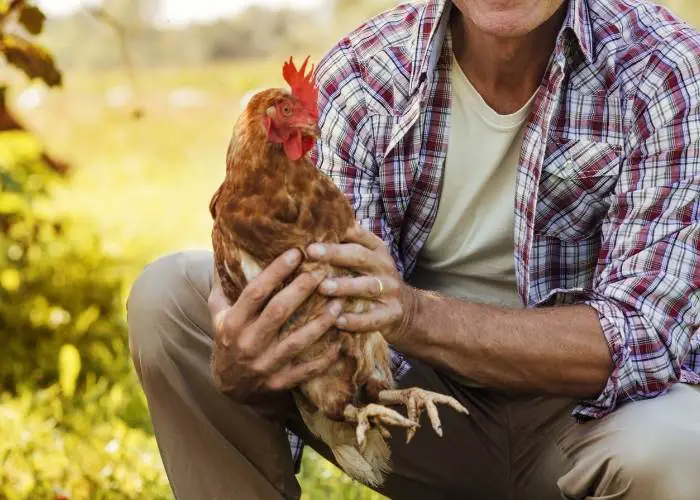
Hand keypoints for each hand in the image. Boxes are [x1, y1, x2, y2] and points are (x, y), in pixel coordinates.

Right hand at [208, 249, 343, 401]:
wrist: (227, 387)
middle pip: (278, 312)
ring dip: (320, 322)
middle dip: (302, 290)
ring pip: (297, 341)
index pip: (255, 292)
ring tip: (339, 303)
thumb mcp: (218, 314)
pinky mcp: (279, 382)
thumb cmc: (227, 340)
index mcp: (233, 323)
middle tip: (323, 272)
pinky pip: (306, 370)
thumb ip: (223, 286)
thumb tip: (227, 252)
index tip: (296, 253)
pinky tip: (342, 342)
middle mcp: (248, 343)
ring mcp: (264, 365)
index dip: (276, 271)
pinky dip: (325, 358)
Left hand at [307, 224, 417, 343]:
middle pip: (360, 257)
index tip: (315, 230)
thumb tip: (312, 229)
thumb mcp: (367, 259)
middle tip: (311, 252)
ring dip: (344, 286)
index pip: (359, 234)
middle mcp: (384, 267)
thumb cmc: (374, 279)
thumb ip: (346, 246)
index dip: (339, 231)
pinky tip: (337, 321)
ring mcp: (390, 291)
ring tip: (323, 287)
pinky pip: (372, 318)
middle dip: (335, 253)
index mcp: (377, 249)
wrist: (408, 308)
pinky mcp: (391, 314)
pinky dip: (355, 320)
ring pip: (367, 286)